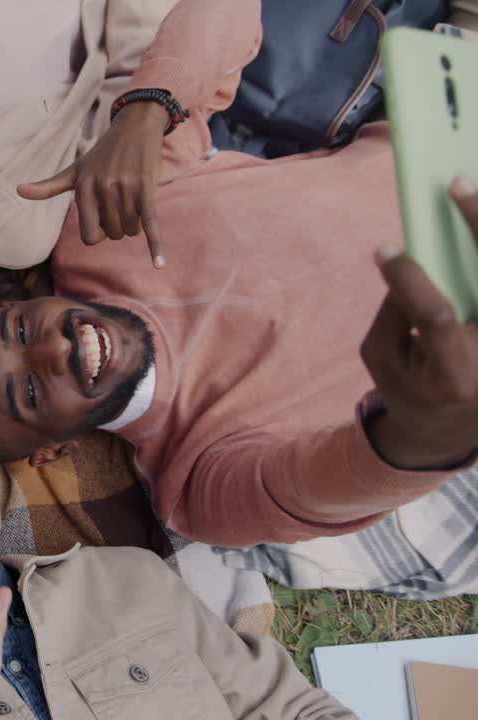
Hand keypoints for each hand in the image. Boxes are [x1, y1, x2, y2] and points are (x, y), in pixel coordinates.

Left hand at [18, 101, 168, 266]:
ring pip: (131, 230)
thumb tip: (18, 190)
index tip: (102, 219)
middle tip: (119, 204)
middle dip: (118, 226)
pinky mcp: (146, 187)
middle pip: (113, 234)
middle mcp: (103, 189)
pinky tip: (159, 264)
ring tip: (132, 200)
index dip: (99, 234)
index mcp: (83, 189)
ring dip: (134, 222)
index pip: (90, 237)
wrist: (134, 127)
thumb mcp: (74, 171)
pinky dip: (155, 244)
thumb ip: (49, 186)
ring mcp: (125, 188)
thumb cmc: (102, 155)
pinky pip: (149, 223)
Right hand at [361, 176, 477, 469]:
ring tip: (473, 194)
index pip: (435, 316)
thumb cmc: (409, 387)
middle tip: (460, 184)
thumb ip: (393, 312)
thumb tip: (415, 261)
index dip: (408, 279)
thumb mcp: (381, 360)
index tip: (386, 248)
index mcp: (452, 375)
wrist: (451, 429)